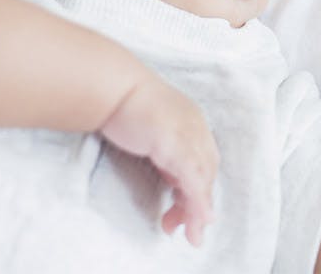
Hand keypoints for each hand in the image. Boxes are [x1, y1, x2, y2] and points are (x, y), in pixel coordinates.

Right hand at [99, 75, 217, 246]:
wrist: (112, 87)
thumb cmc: (124, 104)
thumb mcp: (152, 133)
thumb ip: (166, 154)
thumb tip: (172, 180)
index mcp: (192, 119)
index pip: (204, 158)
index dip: (198, 186)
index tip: (184, 207)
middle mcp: (196, 125)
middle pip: (207, 170)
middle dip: (200, 203)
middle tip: (190, 229)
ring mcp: (188, 133)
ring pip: (203, 178)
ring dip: (199, 209)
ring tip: (192, 233)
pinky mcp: (177, 143)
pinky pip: (193, 178)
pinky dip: (198, 200)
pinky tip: (198, 217)